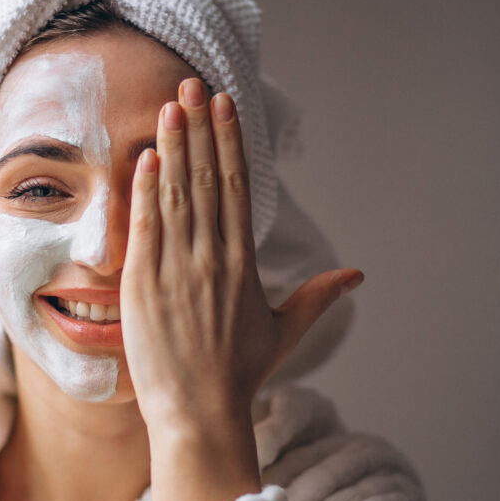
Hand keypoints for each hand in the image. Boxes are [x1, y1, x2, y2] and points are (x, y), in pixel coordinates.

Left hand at [119, 78, 362, 500]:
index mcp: (243, 262)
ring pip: (175, 195)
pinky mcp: (142, 285)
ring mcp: (175, 269)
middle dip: (198, 129)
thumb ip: (318, 296)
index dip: (228, 142)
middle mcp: (212, 257)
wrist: (199, 414)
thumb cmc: (239, 375)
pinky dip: (144, 192)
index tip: (224, 106)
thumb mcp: (285, 331)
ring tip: (169, 107)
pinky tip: (145, 158)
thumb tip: (357, 274)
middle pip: (205, 178)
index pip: (235, 187)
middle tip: (192, 86)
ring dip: (172, 147)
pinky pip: (145, 228)